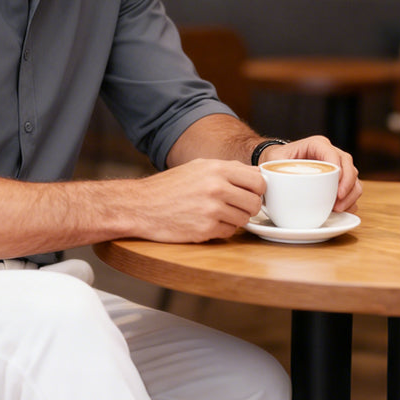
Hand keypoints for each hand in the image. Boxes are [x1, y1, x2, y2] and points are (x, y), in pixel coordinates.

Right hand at [138, 158, 265, 243]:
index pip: (258, 181)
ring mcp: (212, 209)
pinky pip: (229, 232)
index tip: (249, 193)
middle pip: (255, 202)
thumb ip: (227, 170)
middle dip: (248, 206)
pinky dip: (221, 230)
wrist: (141, 205)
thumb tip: (257, 175)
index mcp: (216, 168)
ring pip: (244, 219)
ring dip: (234, 219)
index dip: (257, 189)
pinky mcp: (206, 229)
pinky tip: (205, 222)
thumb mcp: (198, 167)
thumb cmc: (169, 186)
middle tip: (234, 206)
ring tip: (215, 213)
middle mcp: (216, 187)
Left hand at [259, 135, 361, 213]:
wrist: (277, 163)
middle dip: (348, 186)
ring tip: (338, 209)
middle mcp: (330, 153)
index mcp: (316, 145)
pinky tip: (340, 210)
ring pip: (354, 178)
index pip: (333, 154)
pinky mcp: (339, 180)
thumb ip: (274, 169)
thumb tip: (270, 183)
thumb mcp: (273, 161)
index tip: (337, 189)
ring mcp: (337, 166)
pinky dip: (350, 201)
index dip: (339, 171)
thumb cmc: (275, 159)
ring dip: (350, 196)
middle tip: (338, 203)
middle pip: (348, 166)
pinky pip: (352, 190)